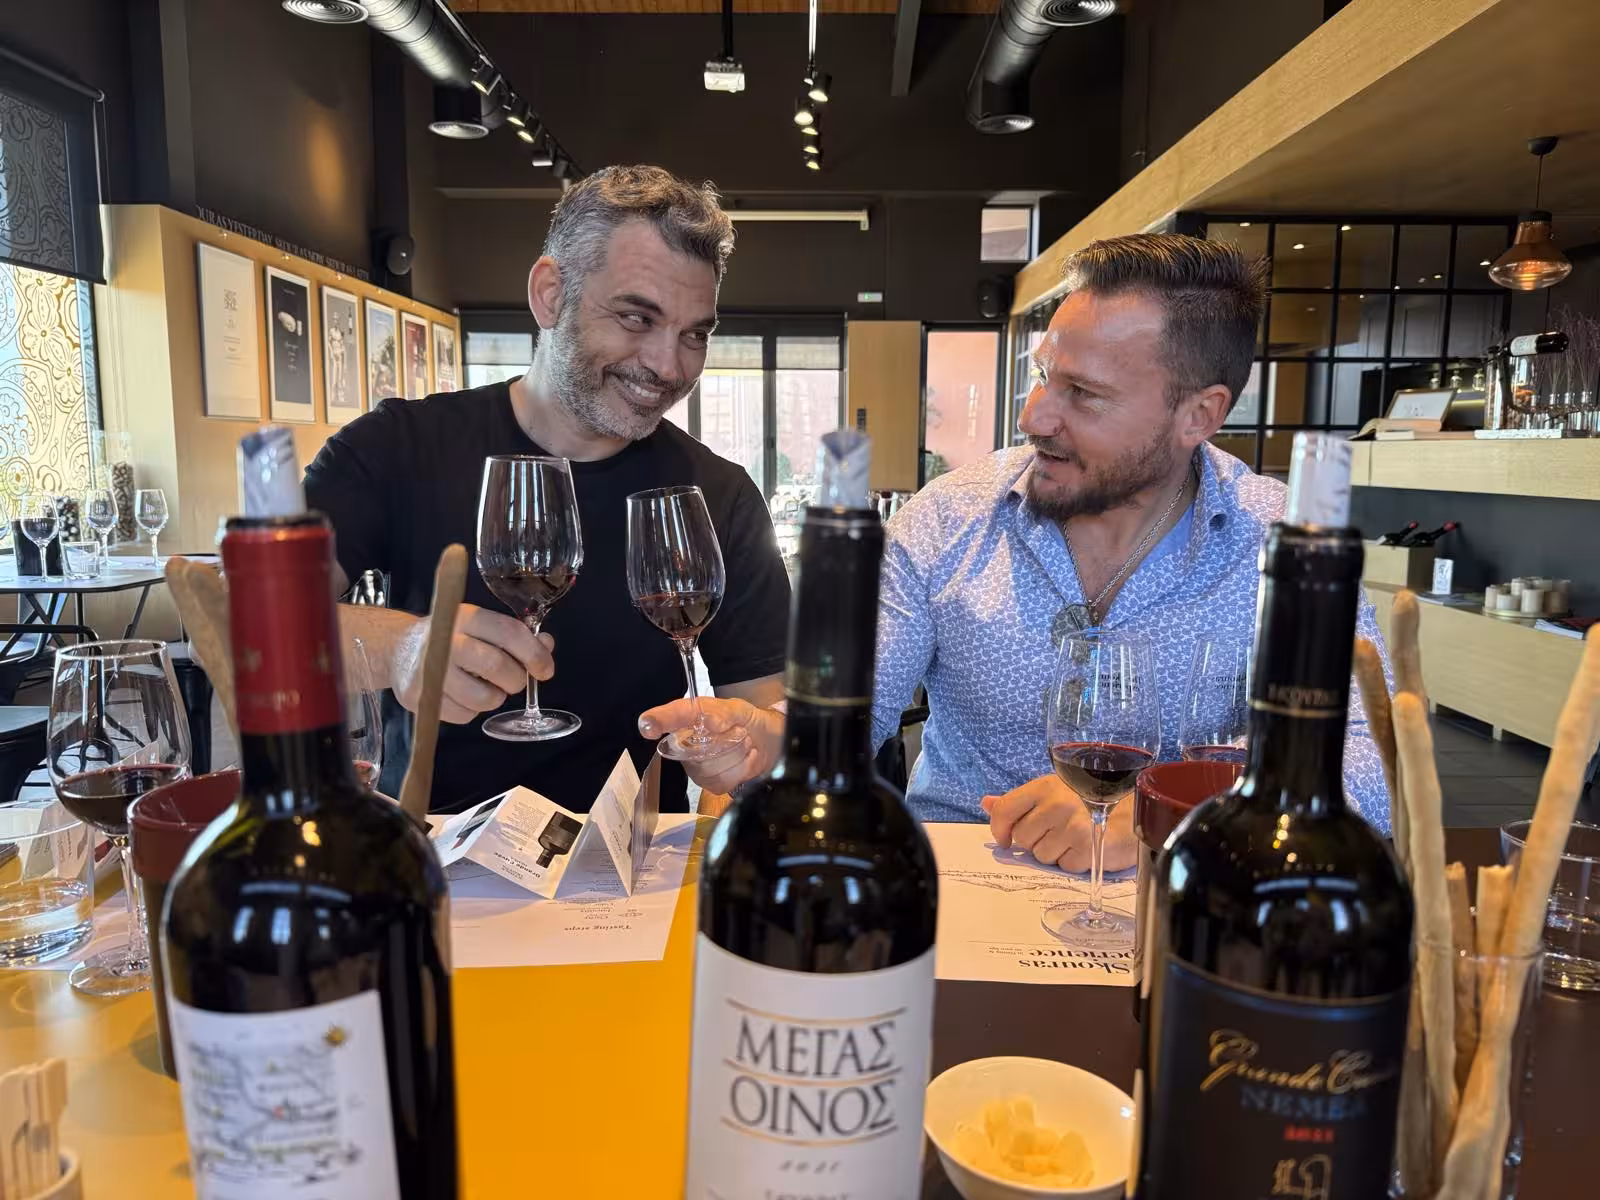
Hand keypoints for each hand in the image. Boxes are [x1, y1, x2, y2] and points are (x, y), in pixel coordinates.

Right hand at [393, 603, 553, 723]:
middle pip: (498, 667)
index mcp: (467, 618)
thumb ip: (515, 636)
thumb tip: (546, 645)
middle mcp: (447, 641)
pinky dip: (473, 709)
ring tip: (486, 687)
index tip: (545, 669)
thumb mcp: (481, 626)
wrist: (397, 648)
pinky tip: (464, 695)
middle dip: (516, 680)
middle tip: (513, 680)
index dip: (535, 654)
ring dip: (496, 697)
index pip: (510, 633)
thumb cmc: (450, 636)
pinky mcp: (420, 697)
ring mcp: (430, 671)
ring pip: (484, 697)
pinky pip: (465, 715)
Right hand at [637, 698, 783, 794]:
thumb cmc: (748, 720)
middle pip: (695, 750)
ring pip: (710, 768)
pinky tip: (745, 759)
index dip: (657, 721)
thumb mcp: (740, 709)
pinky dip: (741, 770)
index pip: (669, 717)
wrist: (769, 740)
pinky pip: (721, 782)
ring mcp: (696, 766)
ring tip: (744, 744)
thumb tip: (708, 721)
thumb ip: (724, 712)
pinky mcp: (710, 783)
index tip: (648, 726)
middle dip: (725, 741)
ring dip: (736, 755)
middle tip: (740, 732)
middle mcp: (687, 743)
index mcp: (690, 717)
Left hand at [981, 774, 1136, 872]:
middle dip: (1034, 840)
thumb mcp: (1054, 791)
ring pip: (1040, 855)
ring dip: (1053, 851)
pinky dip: (1071, 861)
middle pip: (1022, 838)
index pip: (1004, 811)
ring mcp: (1072, 830)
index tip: (1004, 839)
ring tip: (1072, 837)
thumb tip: (986, 803)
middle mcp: (1057, 806)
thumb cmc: (1091, 800)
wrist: (1133, 812)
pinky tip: (1085, 846)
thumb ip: (1019, 800)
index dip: (999, 829)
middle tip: (1055, 831)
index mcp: (1045, 787)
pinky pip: (1062, 866)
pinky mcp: (1086, 851)